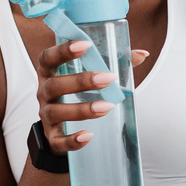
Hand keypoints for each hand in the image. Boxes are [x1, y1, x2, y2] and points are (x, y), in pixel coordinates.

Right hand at [35, 39, 149, 151]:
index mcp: (49, 72)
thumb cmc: (77, 92)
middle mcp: (43, 92)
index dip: (63, 50)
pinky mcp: (51, 137)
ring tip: (107, 107)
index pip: (48, 57)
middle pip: (55, 85)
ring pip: (56, 112)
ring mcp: (46, 115)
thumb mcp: (91, 73)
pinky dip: (72, 140)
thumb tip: (142, 54)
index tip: (85, 44)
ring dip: (82, 109)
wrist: (61, 126)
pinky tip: (88, 136)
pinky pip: (58, 141)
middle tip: (108, 79)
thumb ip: (113, 62)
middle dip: (81, 82)